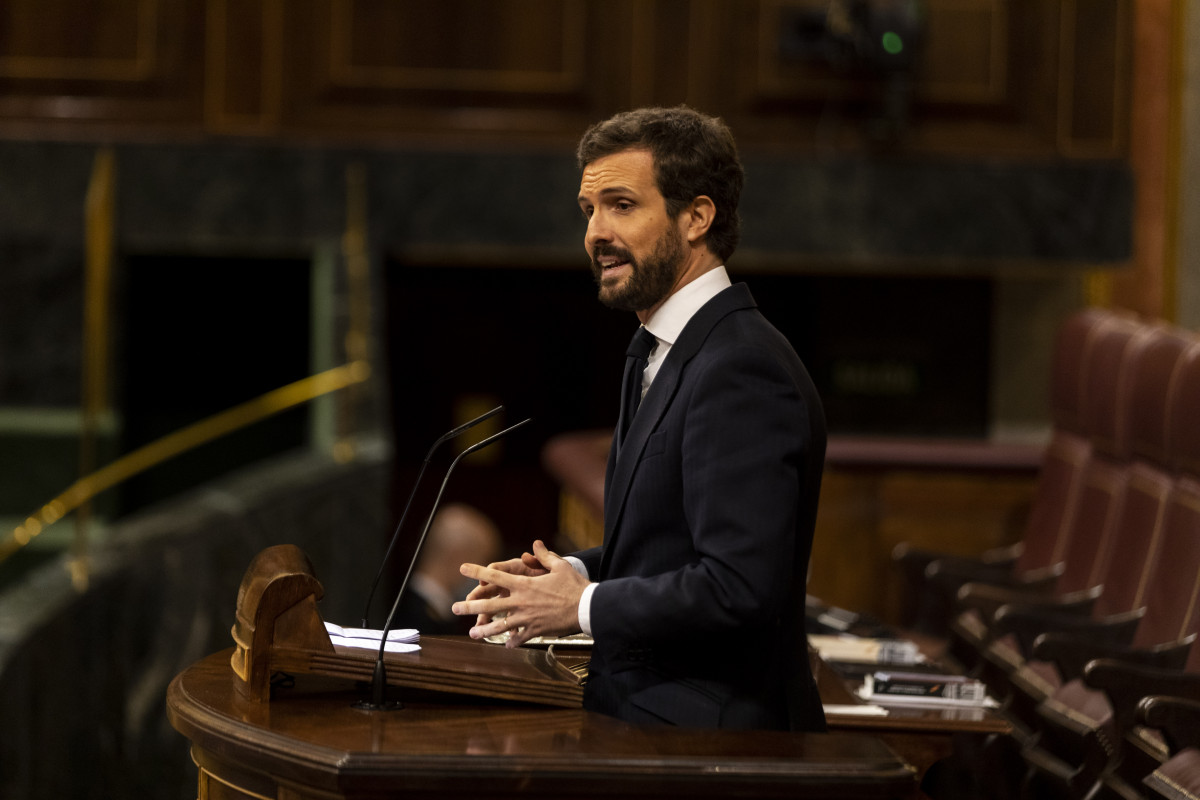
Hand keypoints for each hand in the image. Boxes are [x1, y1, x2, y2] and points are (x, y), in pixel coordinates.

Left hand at [452, 540, 588, 646]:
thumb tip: (535, 543)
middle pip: (490, 605)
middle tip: (454, 609)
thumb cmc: (574, 585)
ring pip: (500, 626)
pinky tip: (506, 644)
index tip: (462, 568)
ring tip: (472, 633)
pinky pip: (519, 638)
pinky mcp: (535, 631)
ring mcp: (527, 619)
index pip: (495, 576)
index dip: (476, 572)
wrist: (586, 608)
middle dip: (469, 606)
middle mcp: (521, 602)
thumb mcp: (559, 566)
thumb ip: (544, 556)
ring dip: (484, 630)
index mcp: (524, 584)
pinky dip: (512, 641)